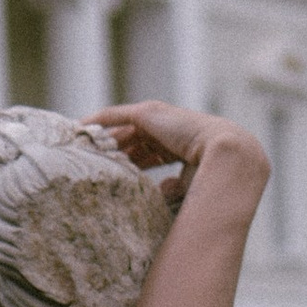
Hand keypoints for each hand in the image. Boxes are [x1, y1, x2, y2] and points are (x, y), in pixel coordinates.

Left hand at [88, 102, 261, 190]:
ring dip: (102, 139)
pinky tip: (79, 130)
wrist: (228, 157)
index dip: (132, 163)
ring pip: (121, 129)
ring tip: (80, 150)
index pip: (149, 153)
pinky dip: (96, 122)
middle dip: (113, 151)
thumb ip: (174, 188)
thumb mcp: (188, 185)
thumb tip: (160, 193)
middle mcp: (168, 130)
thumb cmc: (215, 178)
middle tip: (90, 164)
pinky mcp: (146, 113)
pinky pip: (113, 117)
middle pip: (132, 141)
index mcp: (180, 146)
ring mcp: (157, 119)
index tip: (115, 175)